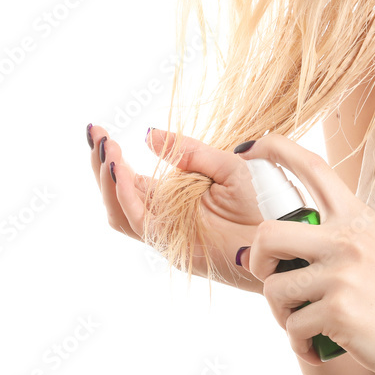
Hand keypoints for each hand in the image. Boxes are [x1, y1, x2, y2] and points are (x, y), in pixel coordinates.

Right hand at [86, 123, 263, 291]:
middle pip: (117, 194)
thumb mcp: (226, 165)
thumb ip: (188, 152)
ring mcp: (165, 232)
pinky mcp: (172, 245)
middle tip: (94, 133)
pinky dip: (126, 197)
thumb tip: (148, 134)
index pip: (130, 178)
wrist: (280, 232)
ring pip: (120, 211)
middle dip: (101, 164)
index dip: (111, 155)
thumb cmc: (260, 201)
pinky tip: (120, 172)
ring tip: (106, 149)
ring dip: (109, 179)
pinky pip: (140, 222)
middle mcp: (163, 215)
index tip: (98, 129)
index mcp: (173, 196)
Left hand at [235, 133, 374, 374]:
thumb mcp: (371, 248)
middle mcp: (348, 237)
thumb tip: (273, 245)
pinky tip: (317, 343)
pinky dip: (298, 343)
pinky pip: (292, 327)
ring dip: (281, 314)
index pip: (313, 168)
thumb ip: (331, 237)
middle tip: (269, 277)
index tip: (251, 148)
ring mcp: (343, 273)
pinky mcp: (338, 310)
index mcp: (356, 217)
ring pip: (273, 288)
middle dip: (256, 260)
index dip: (277, 149)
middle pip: (268, 233)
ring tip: (304, 322)